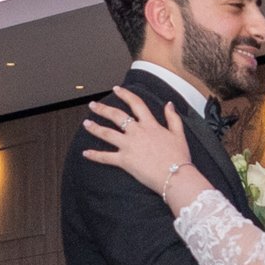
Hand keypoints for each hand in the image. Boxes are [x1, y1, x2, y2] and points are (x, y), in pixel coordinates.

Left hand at [80, 88, 194, 197]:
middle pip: (116, 115)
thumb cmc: (179, 157)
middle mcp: (137, 132)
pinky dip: (94, 155)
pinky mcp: (124, 161)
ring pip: (107, 133)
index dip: (125, 94)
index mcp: (150, 124)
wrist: (176, 175)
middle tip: (92, 105)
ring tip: (85, 123)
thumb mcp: (178, 134)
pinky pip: (106, 157)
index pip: (135, 103)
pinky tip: (85, 153)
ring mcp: (129, 146)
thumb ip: (173, 118)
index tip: (116, 89)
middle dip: (102, 109)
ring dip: (94, 128)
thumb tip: (169, 104)